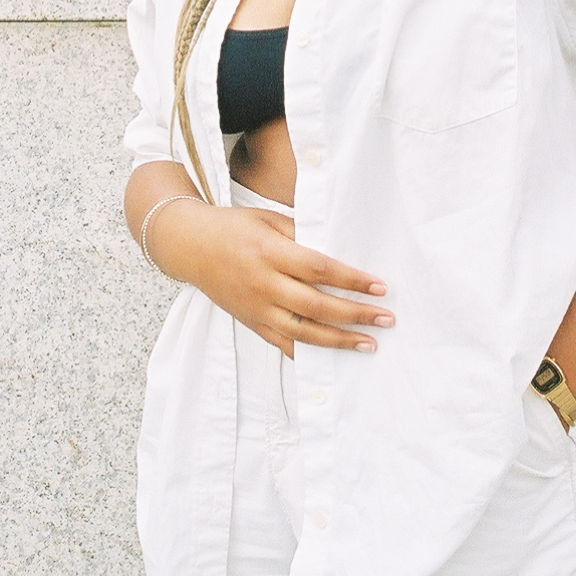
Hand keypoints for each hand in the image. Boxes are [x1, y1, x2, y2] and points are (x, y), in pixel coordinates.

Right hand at [154, 200, 394, 359]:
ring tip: (369, 344)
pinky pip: (283, 344)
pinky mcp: (251, 323)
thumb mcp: (268, 219)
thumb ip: (301, 234)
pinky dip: (310, 353)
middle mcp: (263, 284)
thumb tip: (339, 249)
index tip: (379, 286)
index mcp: (270, 252)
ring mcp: (256, 308)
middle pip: (316, 305)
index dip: (351, 279)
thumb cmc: (233, 227)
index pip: (319, 269)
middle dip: (355, 314)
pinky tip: (333, 355)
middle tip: (386, 318)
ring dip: (340, 340)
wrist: (189, 246)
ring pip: (303, 332)